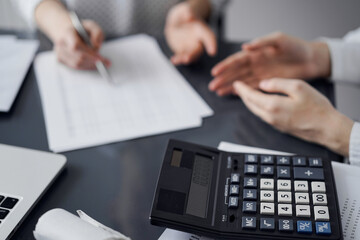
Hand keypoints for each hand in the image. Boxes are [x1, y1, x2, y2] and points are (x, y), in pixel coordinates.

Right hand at [54, 20, 110, 69]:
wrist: (68, 32)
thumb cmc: (82, 30)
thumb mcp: (92, 26)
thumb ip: (97, 32)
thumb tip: (97, 46)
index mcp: (68, 33)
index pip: (76, 46)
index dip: (89, 54)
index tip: (101, 59)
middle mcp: (61, 43)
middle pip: (78, 57)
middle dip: (93, 62)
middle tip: (106, 63)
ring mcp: (59, 52)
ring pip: (77, 64)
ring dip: (91, 66)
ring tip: (102, 64)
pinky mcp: (61, 60)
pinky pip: (75, 67)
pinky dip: (86, 67)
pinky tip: (94, 65)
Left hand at [165, 2, 216, 64]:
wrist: (178, 24)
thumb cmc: (185, 16)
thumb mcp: (186, 10)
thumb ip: (188, 12)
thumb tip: (189, 16)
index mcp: (201, 30)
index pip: (208, 36)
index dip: (211, 44)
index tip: (213, 52)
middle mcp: (198, 42)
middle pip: (198, 50)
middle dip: (194, 55)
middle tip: (188, 58)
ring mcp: (190, 49)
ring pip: (190, 56)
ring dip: (185, 59)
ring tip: (181, 59)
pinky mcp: (183, 53)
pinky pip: (181, 57)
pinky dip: (177, 59)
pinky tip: (173, 60)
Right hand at [209, 32, 330, 95]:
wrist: (312, 59)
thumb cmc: (296, 46)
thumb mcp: (279, 39)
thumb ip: (262, 42)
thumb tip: (246, 46)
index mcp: (256, 52)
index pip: (236, 60)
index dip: (225, 66)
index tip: (215, 72)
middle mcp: (256, 64)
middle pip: (235, 72)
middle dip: (223, 79)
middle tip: (213, 86)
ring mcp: (260, 74)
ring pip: (241, 81)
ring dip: (229, 86)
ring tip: (218, 92)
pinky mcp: (267, 82)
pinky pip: (251, 87)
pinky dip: (242, 91)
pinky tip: (233, 94)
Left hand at [233, 78, 353, 156]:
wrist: (327, 129)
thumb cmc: (317, 109)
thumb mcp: (298, 87)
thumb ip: (278, 83)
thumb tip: (263, 84)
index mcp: (272, 106)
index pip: (250, 96)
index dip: (242, 89)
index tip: (237, 83)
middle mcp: (270, 117)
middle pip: (250, 105)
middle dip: (243, 95)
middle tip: (238, 87)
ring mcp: (274, 124)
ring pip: (255, 111)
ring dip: (249, 102)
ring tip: (247, 93)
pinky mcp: (279, 127)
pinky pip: (263, 115)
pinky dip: (257, 107)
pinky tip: (260, 103)